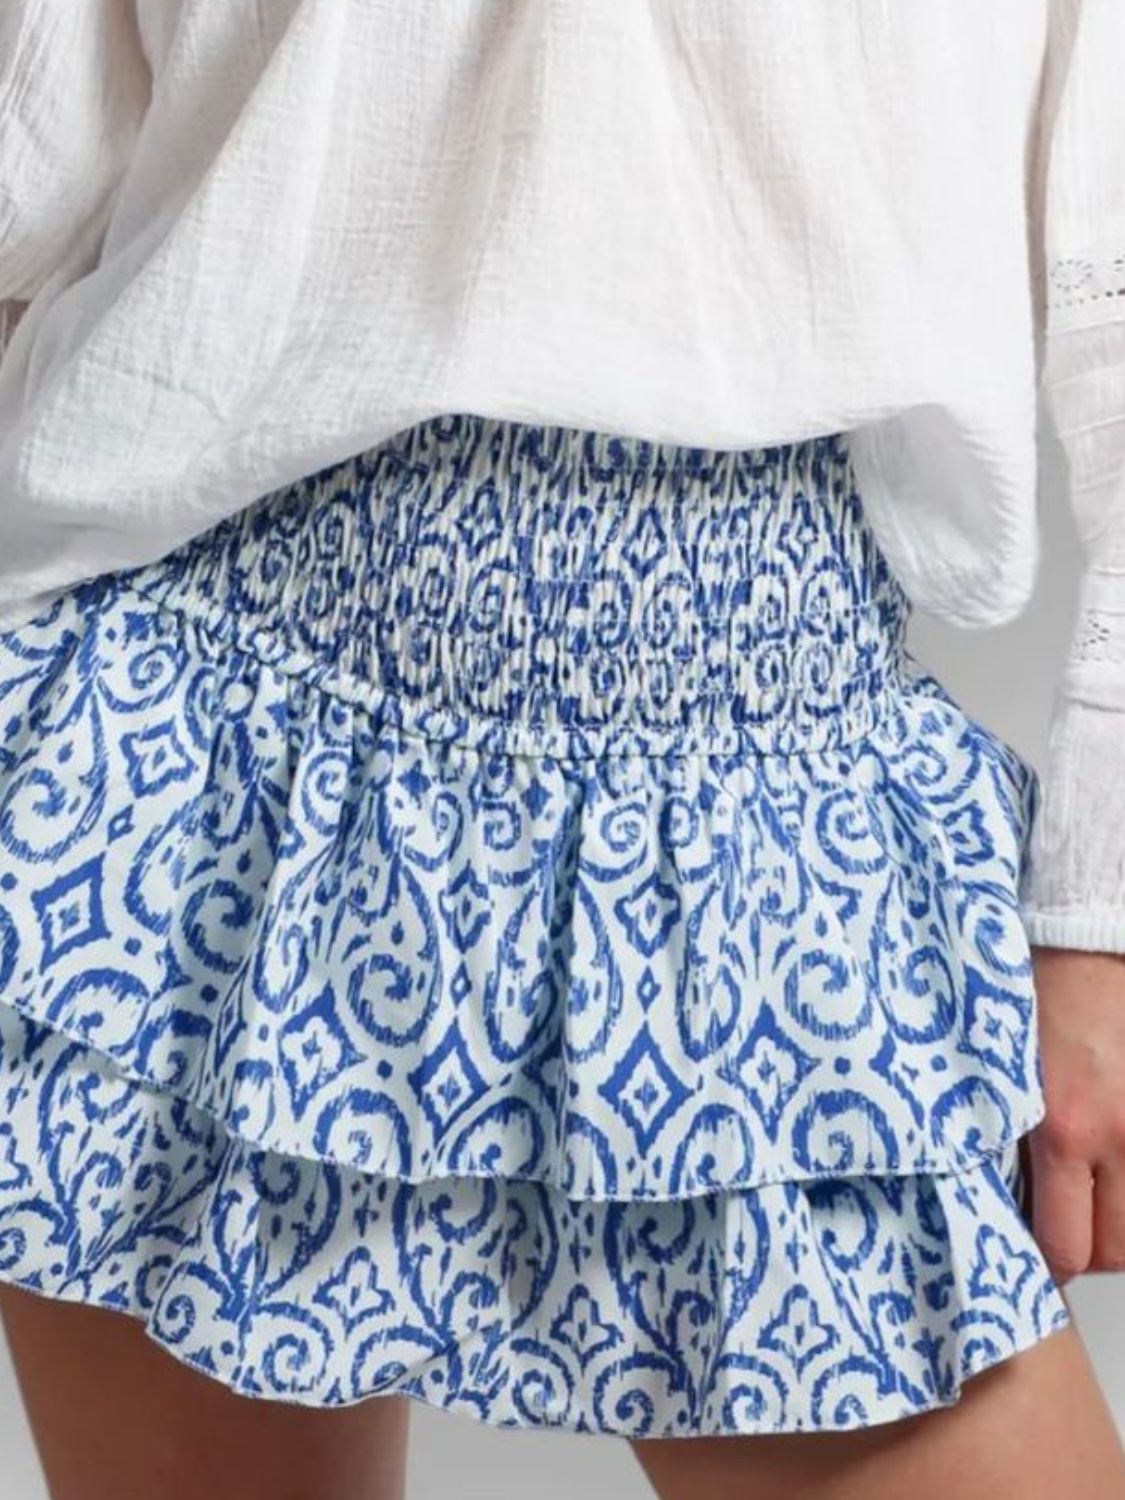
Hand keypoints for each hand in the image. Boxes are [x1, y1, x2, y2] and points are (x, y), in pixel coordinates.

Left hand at [1026, 946, 1124, 1283]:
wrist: (1082, 947)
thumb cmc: (1034, 1000)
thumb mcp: (1001, 1077)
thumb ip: (1006, 1138)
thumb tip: (1002, 1198)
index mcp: (1063, 1130)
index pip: (1064, 1244)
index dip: (1047, 1266)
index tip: (1033, 1260)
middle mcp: (1115, 1138)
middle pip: (1114, 1251)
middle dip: (1086, 1253)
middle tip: (1062, 1233)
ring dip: (1116, 1228)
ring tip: (1090, 1205)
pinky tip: (1110, 1178)